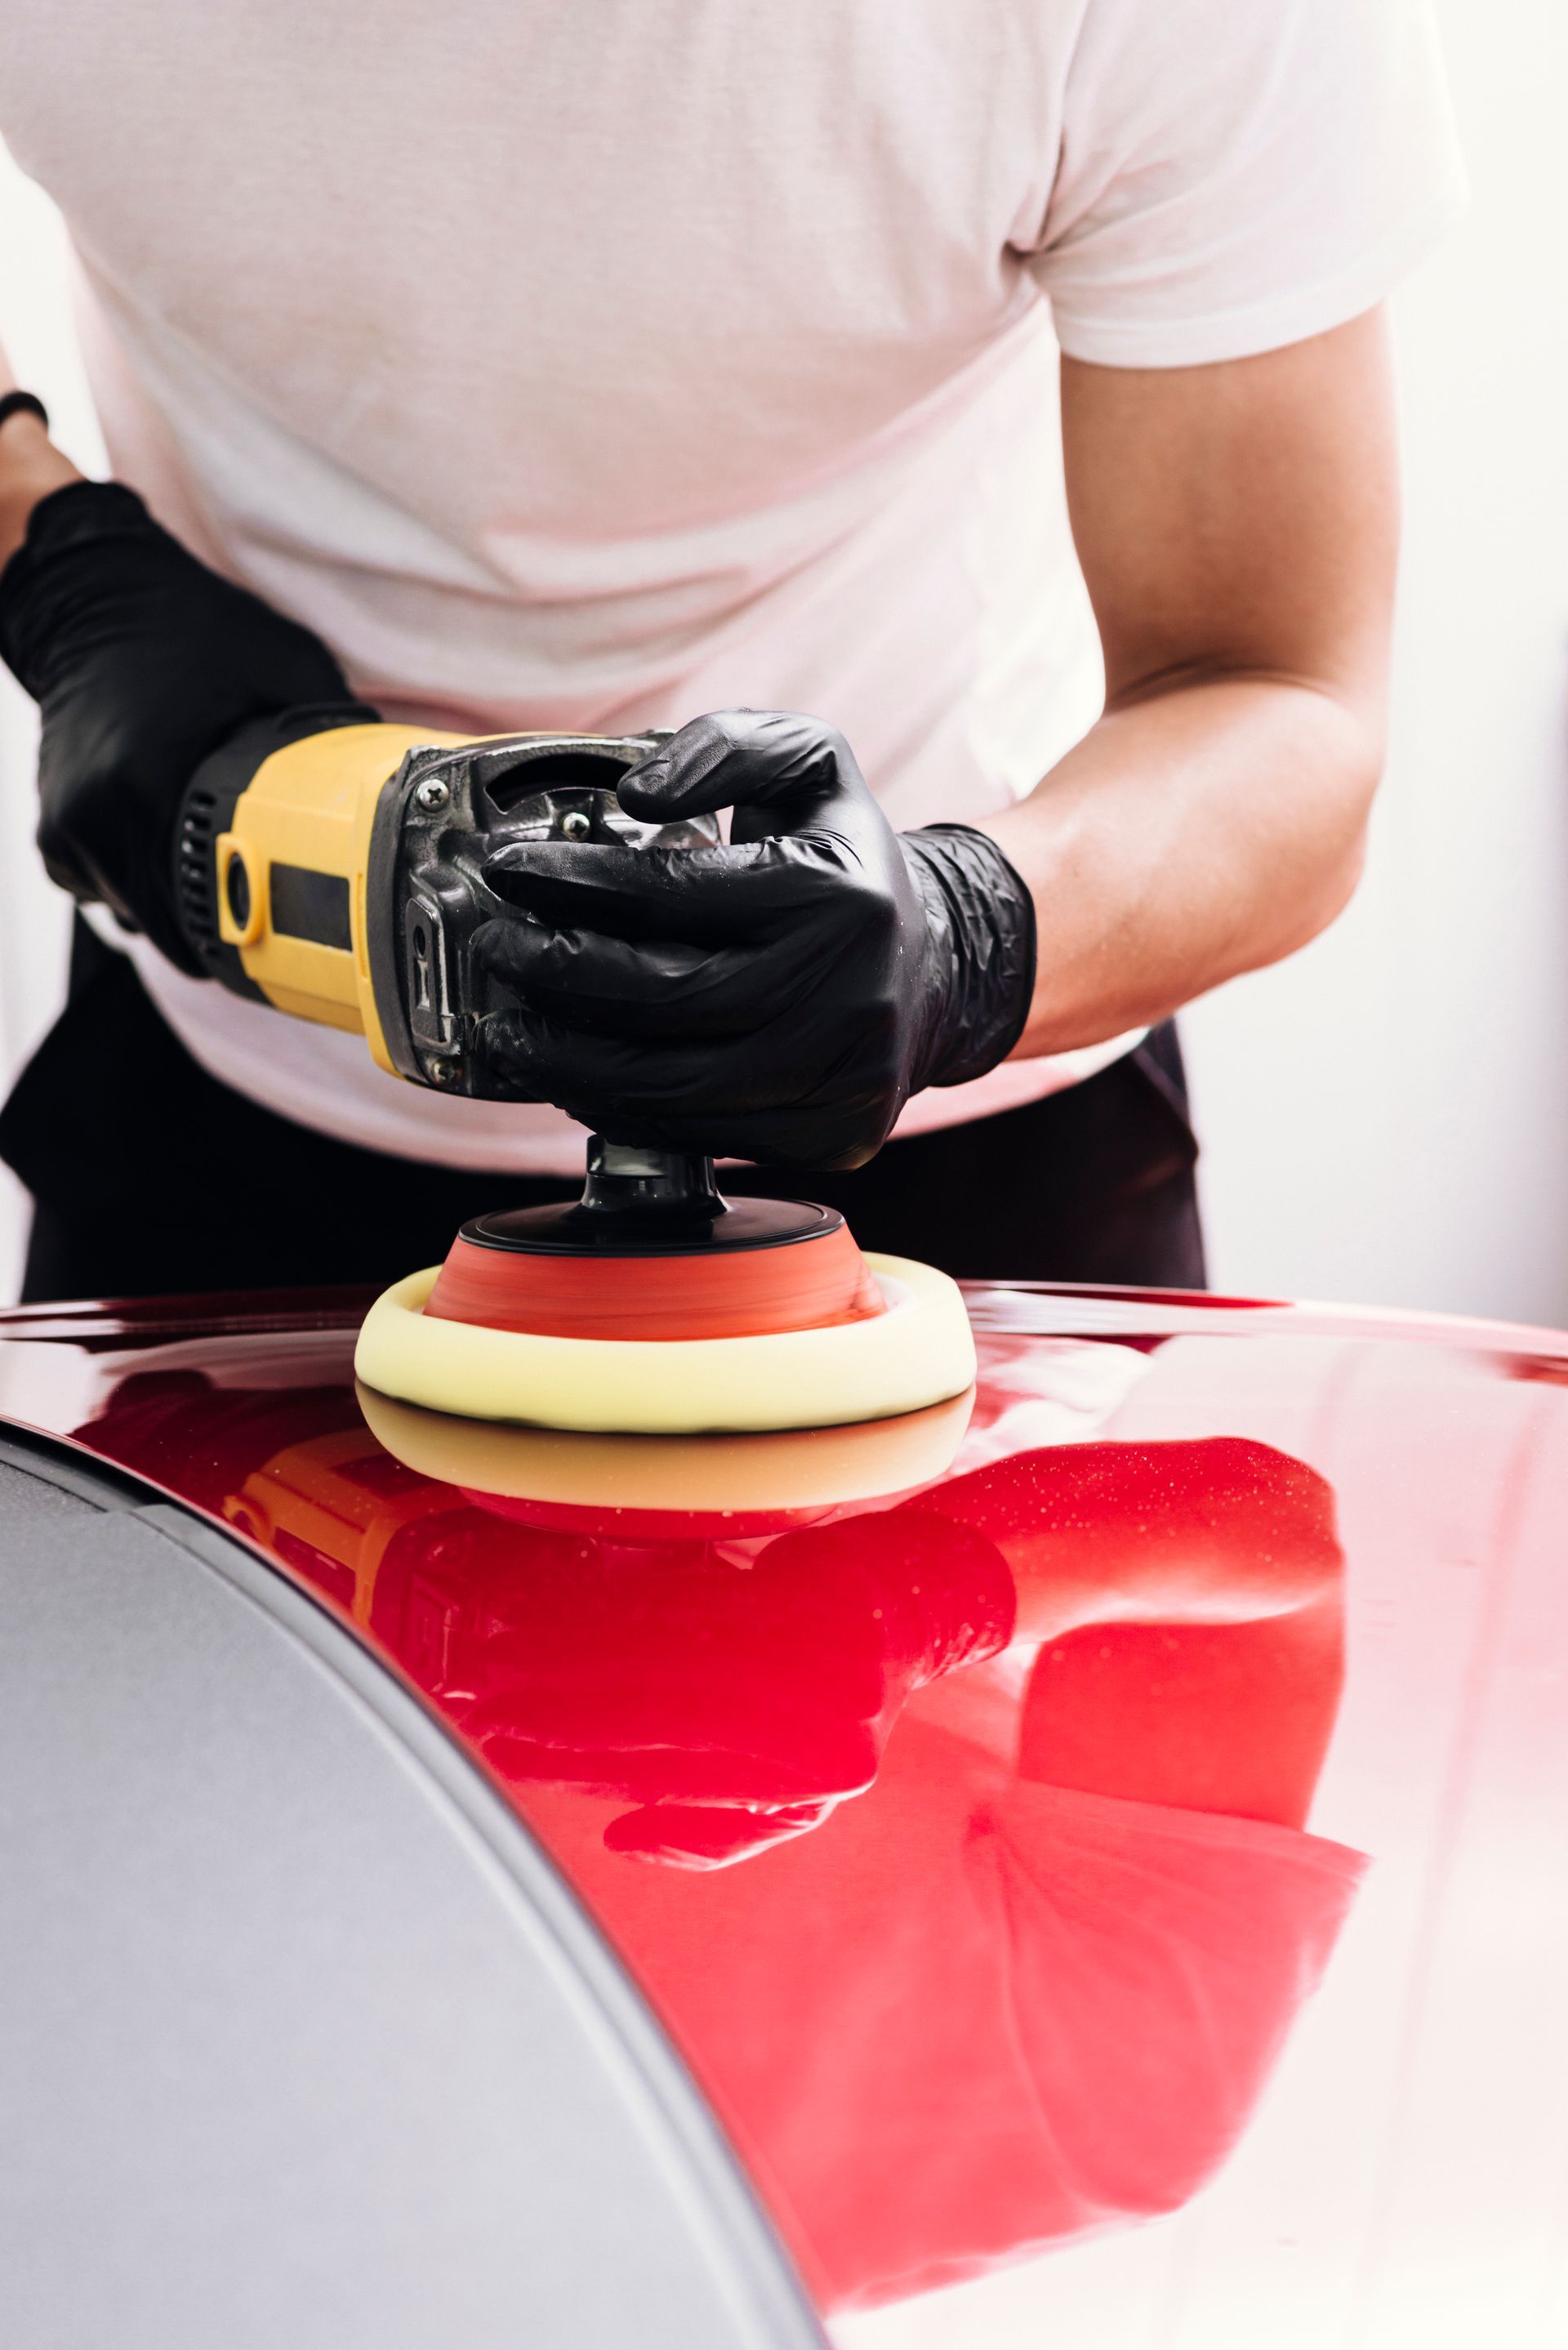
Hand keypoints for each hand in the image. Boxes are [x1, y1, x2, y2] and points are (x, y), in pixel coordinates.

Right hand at [0, 480, 368, 973]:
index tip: (287, 943)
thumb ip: (333, 735)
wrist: (96, 595)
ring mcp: (68, 823)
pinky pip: (103, 885)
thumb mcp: (287, 666)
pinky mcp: (53, 825)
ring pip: (136, 910)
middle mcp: (98, 813)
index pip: (197, 915)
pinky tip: (172, 840)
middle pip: (166, 926)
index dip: (249, 941)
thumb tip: (398, 786)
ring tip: (220, 865)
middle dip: (218, 924)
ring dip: (179, 901)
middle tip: (265, 909)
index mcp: (150, 781)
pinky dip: (141, 877)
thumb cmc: (190, 625)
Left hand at [473, 708, 1036, 1167]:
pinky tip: (576, 1076)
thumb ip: (727, 745)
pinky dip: (622, 1108)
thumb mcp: (811, 765)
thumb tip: (638, 793)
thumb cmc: (847, 865)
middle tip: (497, 951)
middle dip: (556, 975)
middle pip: (663, 997)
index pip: (674, 895)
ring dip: (569, 1059)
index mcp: (839, 895)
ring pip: (671, 1085)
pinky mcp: (828, 1138)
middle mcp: (849, 993)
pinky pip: (699, 1133)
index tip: (508, 871)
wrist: (936, 970)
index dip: (573, 883)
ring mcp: (841, 1077)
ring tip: (511, 1026)